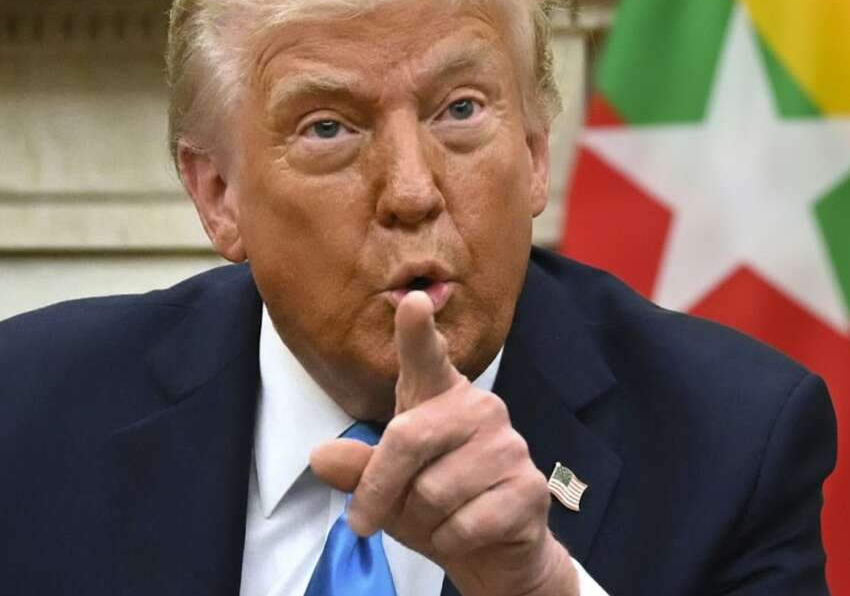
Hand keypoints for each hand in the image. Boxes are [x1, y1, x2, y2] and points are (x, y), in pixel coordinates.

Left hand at [311, 292, 577, 595]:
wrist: (494, 549)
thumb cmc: (435, 504)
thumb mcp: (386, 486)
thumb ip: (358, 468)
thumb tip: (321, 457)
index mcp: (440, 397)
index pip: (427, 357)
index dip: (417, 331)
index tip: (412, 302)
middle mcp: (478, 409)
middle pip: (408, 439)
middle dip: (380, 488)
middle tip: (363, 520)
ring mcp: (509, 446)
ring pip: (434, 491)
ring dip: (423, 521)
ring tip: (439, 518)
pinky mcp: (529, 487)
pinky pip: (464, 524)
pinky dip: (450, 541)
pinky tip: (467, 531)